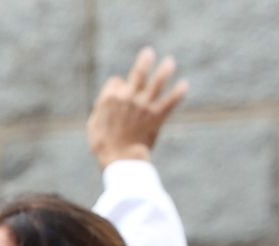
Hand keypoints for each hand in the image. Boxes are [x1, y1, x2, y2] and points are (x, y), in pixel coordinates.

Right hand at [88, 46, 188, 167]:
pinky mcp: (157, 116)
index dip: (118, 86)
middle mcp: (129, 98)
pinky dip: (178, 93)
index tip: (120, 92)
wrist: (120, 159)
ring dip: (164, 71)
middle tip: (149, 52)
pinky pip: (170, 102)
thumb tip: (107, 99)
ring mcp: (144, 106)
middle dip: (144, 61)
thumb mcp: (93, 125)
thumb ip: (101, 108)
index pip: (116, 82)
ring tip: (170, 62)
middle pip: (138, 73)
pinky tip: (185, 85)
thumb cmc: (103, 145)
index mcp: (111, 98)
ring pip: (157, 83)